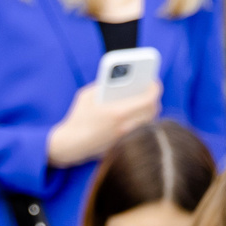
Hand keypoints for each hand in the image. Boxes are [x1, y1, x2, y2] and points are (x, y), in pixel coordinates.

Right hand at [46, 78, 162, 167]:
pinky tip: (136, 113)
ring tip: (144, 101)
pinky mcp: (123, 144)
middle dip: (154, 98)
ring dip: (148, 110)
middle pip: (152, 110)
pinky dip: (140, 120)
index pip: (148, 99)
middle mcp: (125, 126)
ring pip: (148, 121)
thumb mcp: (87, 96)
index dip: (155, 88)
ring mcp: (125, 137)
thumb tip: (116, 80)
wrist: (70, 146)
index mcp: (118, 112)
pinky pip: (139, 130)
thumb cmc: (77, 119)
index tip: (154, 81)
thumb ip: (103, 86)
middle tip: (150, 91)